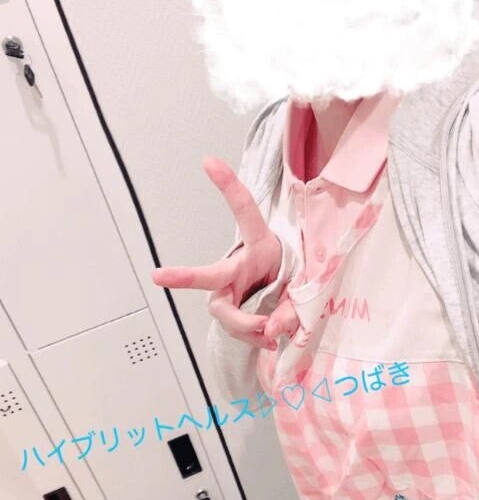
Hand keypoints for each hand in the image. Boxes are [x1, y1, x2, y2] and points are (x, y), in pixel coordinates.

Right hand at [151, 156, 299, 349]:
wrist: (281, 297)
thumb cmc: (288, 279)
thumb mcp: (300, 288)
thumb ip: (291, 308)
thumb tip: (270, 330)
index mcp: (259, 246)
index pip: (244, 211)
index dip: (228, 186)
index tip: (208, 161)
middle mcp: (235, 267)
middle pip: (210, 275)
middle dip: (184, 275)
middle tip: (158, 276)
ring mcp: (226, 290)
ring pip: (227, 314)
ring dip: (250, 326)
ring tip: (272, 332)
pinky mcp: (225, 310)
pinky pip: (236, 330)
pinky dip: (254, 337)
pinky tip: (267, 338)